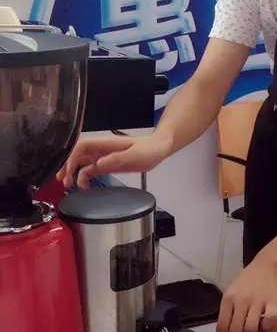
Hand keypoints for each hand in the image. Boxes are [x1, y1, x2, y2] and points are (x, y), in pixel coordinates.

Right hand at [57, 133, 171, 188]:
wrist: (159, 149)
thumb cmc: (148, 149)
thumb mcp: (134, 155)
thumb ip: (116, 159)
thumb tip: (98, 164)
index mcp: (105, 144)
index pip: (82, 147)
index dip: (72, 157)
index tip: (69, 170)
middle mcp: (101, 149)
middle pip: (77, 155)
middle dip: (67, 166)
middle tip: (61, 180)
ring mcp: (103, 157)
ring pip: (82, 164)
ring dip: (73, 173)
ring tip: (68, 185)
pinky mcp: (107, 165)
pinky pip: (91, 171)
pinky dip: (85, 178)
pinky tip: (84, 187)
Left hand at [215, 257, 276, 331]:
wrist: (266, 266)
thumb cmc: (246, 282)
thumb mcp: (231, 294)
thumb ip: (228, 312)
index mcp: (228, 299)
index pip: (222, 326)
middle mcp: (241, 300)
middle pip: (235, 330)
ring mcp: (257, 301)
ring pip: (250, 329)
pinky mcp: (272, 301)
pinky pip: (269, 320)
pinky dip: (266, 328)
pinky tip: (264, 330)